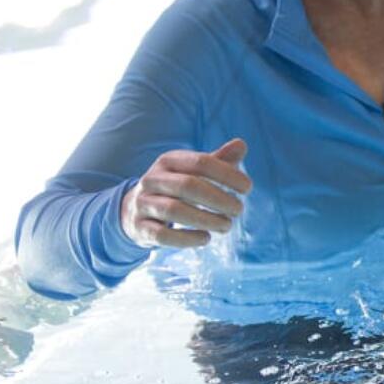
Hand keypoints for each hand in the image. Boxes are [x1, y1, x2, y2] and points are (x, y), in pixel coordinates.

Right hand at [120, 138, 252, 248]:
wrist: (135, 208)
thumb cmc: (176, 187)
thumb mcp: (193, 170)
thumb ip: (218, 160)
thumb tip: (242, 144)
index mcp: (169, 160)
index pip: (201, 162)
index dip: (227, 174)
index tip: (248, 188)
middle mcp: (152, 179)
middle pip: (188, 185)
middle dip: (218, 198)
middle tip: (239, 210)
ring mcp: (142, 203)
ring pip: (174, 210)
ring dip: (206, 220)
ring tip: (227, 226)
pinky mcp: (140, 227)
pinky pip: (162, 234)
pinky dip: (187, 238)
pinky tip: (206, 238)